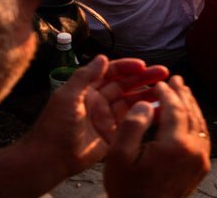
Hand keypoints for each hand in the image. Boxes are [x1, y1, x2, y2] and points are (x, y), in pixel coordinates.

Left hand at [15, 55, 170, 176]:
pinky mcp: (113, 133)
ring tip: (167, 90)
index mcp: (86, 90)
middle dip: (144, 77)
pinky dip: (147, 115)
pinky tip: (161, 110)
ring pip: (132, 101)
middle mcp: (98, 101)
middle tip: (164, 73)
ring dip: (148, 94)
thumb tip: (103, 57)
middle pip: (125, 85)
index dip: (127, 67)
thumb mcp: (67, 97)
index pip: (110, 73)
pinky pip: (133, 121)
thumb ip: (84, 77)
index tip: (143, 65)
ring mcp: (106, 117)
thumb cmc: (55, 126)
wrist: (50, 159)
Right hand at [100, 74, 211, 197]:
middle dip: (183, 94)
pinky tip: (188, 118)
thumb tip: (146, 103)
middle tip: (176, 80)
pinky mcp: (201, 167)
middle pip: (192, 113)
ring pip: (200, 124)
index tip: (160, 83)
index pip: (175, 109)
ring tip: (183, 94)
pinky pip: (202, 137)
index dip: (167, 93)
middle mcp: (193, 150)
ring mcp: (201, 159)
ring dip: (191, 107)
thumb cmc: (127, 188)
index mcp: (174, 145)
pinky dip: (196, 123)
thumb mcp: (118, 156)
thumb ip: (132, 126)